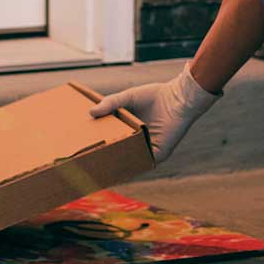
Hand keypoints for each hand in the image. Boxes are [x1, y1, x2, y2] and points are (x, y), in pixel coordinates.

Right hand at [88, 61, 221, 163]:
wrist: (178, 98)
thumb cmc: (156, 95)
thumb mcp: (128, 97)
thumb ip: (110, 104)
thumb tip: (90, 113)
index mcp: (132, 129)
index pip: (115, 140)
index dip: (102, 144)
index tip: (85, 148)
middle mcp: (140, 141)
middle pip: (121, 153)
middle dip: (106, 158)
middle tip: (87, 162)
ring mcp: (150, 149)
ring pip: (131, 161)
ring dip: (117, 165)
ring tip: (98, 168)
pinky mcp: (159, 153)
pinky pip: (143, 163)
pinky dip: (133, 165)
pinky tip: (119, 165)